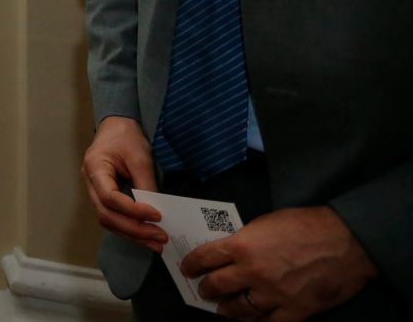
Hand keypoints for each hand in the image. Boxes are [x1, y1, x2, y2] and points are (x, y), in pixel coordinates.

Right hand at [81, 115, 165, 250]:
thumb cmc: (126, 137)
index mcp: (95, 168)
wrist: (116, 127)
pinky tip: (146, 236)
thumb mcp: (140, 156)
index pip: (110, 197)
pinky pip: (113, 218)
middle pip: (106, 215)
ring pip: (108, 221)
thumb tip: (157, 212)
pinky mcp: (103, 197)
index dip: (133, 210)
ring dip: (132, 235)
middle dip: (134, 229)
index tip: (157, 215)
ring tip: (156, 243)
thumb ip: (146, 184)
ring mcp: (94, 192)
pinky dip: (129, 229)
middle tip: (160, 237)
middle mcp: (90, 183)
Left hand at [184, 206, 376, 320]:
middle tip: (204, 289)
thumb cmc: (307, 225)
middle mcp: (253, 273)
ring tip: (224, 309)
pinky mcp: (295, 311)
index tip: (188, 269)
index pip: (204, 258)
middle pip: (217, 286)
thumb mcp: (266, 223)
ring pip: (239, 310)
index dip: (191, 265)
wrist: (346, 242)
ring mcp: (274, 295)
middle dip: (206, 289)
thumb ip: (245, 240)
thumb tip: (231, 252)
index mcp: (242, 246)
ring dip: (227, 310)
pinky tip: (250, 321)